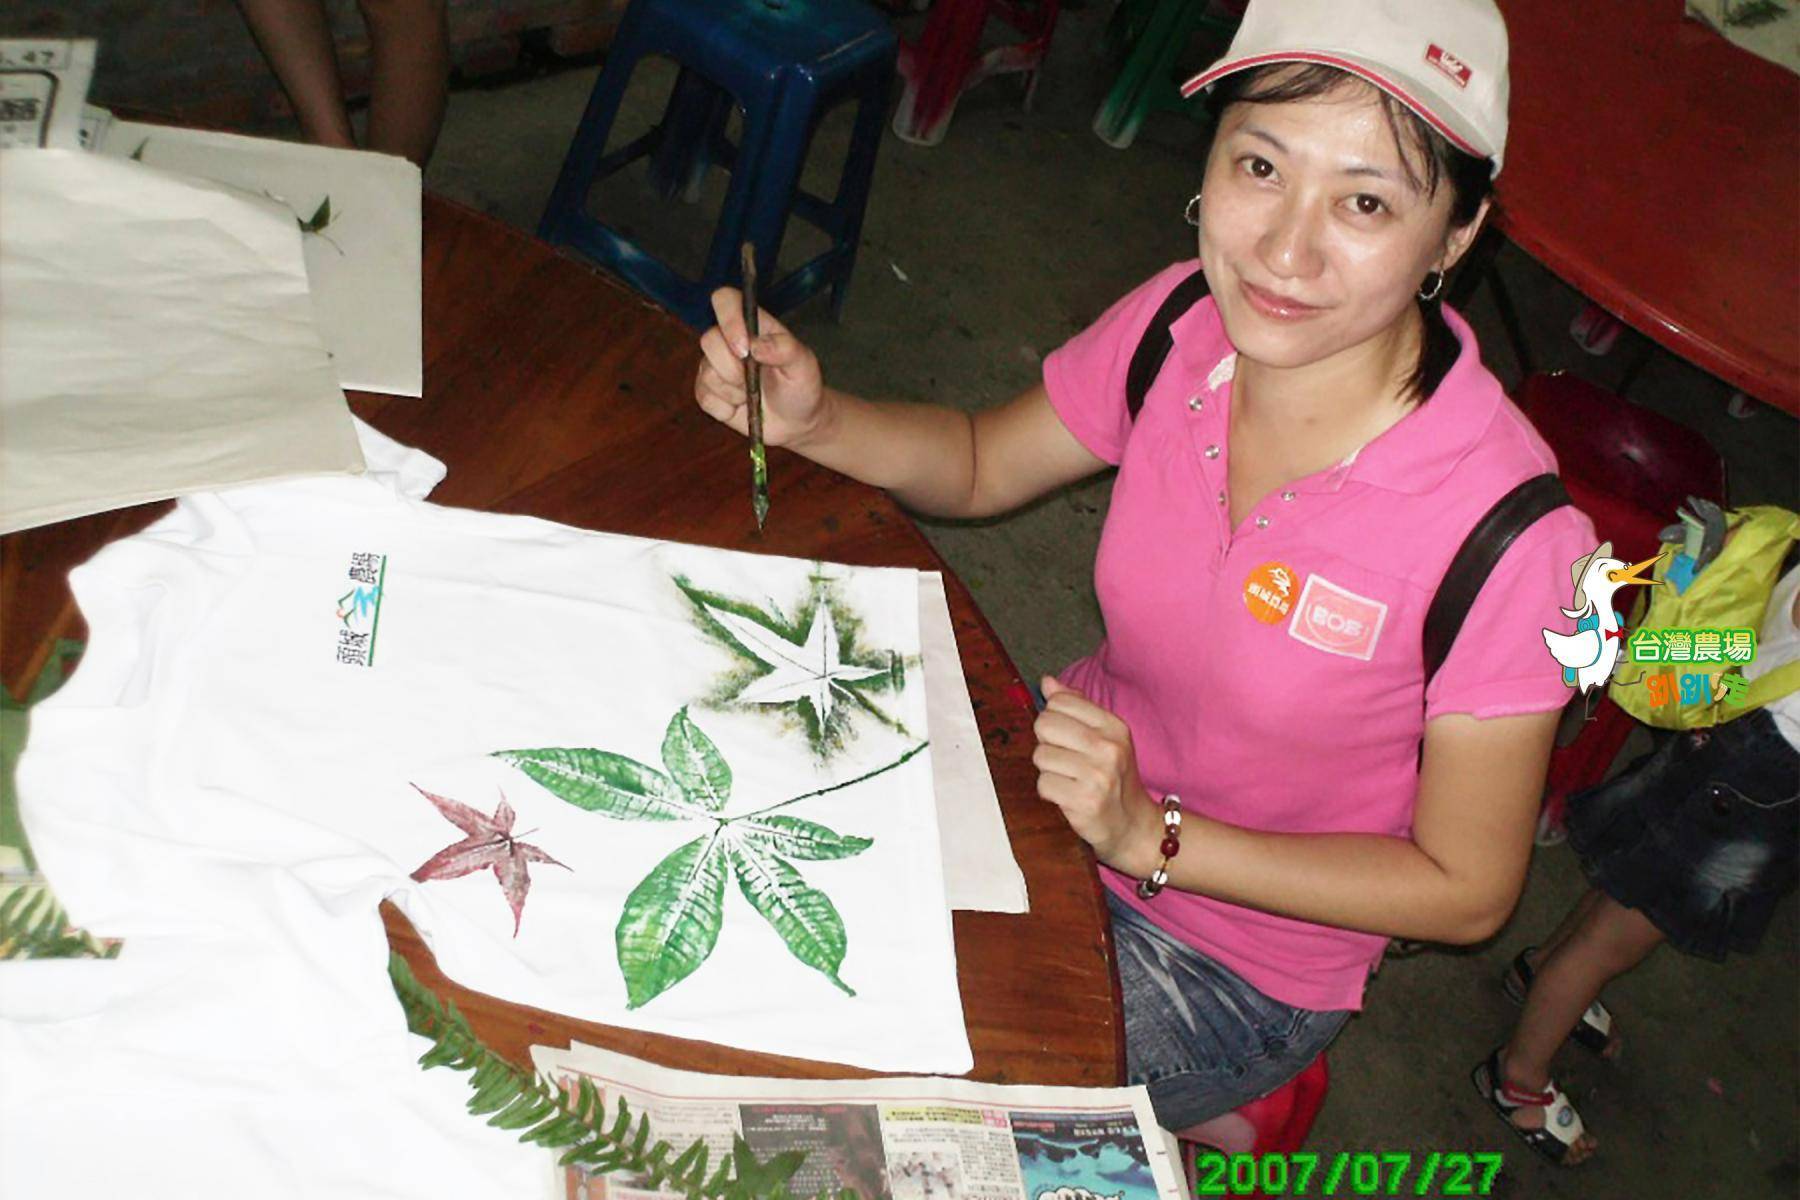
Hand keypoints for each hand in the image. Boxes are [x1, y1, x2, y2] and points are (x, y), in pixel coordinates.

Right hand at [696, 288, 829, 448]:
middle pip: (708, 339)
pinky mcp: (707, 391)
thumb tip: (756, 345)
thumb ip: (785, 349)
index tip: (744, 348)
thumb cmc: (799, 386)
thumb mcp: (804, 365)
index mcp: (752, 325)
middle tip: (753, 379)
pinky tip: (741, 407)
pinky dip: (725, 408)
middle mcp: (728, 340)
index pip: (725, 300)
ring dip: (732, 391)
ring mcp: (715, 365)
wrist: (794, 421)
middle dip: (731, 367)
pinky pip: (704, 397)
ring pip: (706, 372)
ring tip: (752, 394)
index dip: (728, 318)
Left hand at [1032, 676, 1160, 873]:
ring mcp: (1098, 776)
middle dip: (1047, 744)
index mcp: (1113, 726)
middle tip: (1065, 761)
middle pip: (1044, 725)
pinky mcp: (1085, 802)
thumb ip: (1076, 708)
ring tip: (1069, 781)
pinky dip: (1050, 793)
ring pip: (1040, 756)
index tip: (1065, 737)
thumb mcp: (1105, 738)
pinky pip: (1043, 785)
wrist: (1134, 827)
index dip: (1053, 719)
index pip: (1059, 702)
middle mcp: (1108, 748)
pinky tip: (1067, 797)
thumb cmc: (1114, 779)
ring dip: (1048, 771)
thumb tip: (1047, 682)